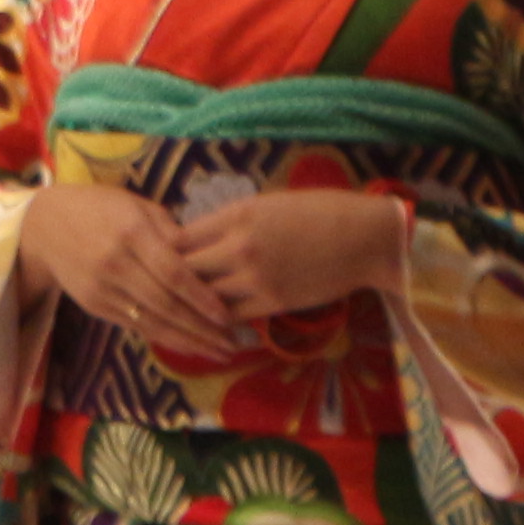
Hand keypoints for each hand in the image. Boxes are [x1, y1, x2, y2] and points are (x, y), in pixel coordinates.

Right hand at [11, 183, 247, 363]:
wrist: (43, 224)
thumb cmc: (99, 207)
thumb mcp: (137, 206)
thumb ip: (171, 232)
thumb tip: (208, 258)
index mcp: (130, 233)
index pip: (174, 273)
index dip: (203, 298)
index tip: (230, 316)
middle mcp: (115, 264)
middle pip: (166, 304)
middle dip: (204, 328)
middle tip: (235, 344)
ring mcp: (101, 288)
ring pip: (151, 322)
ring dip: (189, 341)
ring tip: (220, 353)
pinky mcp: (94, 305)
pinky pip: (135, 326)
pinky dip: (165, 338)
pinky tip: (189, 345)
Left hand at [174, 187, 409, 323]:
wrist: (365, 237)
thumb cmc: (318, 211)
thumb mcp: (264, 203)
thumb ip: (227, 220)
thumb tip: (194, 237)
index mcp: (235, 215)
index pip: (179, 239)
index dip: (164, 252)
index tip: (159, 259)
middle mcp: (240, 247)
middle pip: (184, 271)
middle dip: (170, 280)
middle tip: (161, 289)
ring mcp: (256, 277)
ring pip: (204, 297)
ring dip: (192, 303)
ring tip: (180, 308)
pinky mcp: (274, 302)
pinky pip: (232, 316)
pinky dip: (218, 319)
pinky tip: (211, 321)